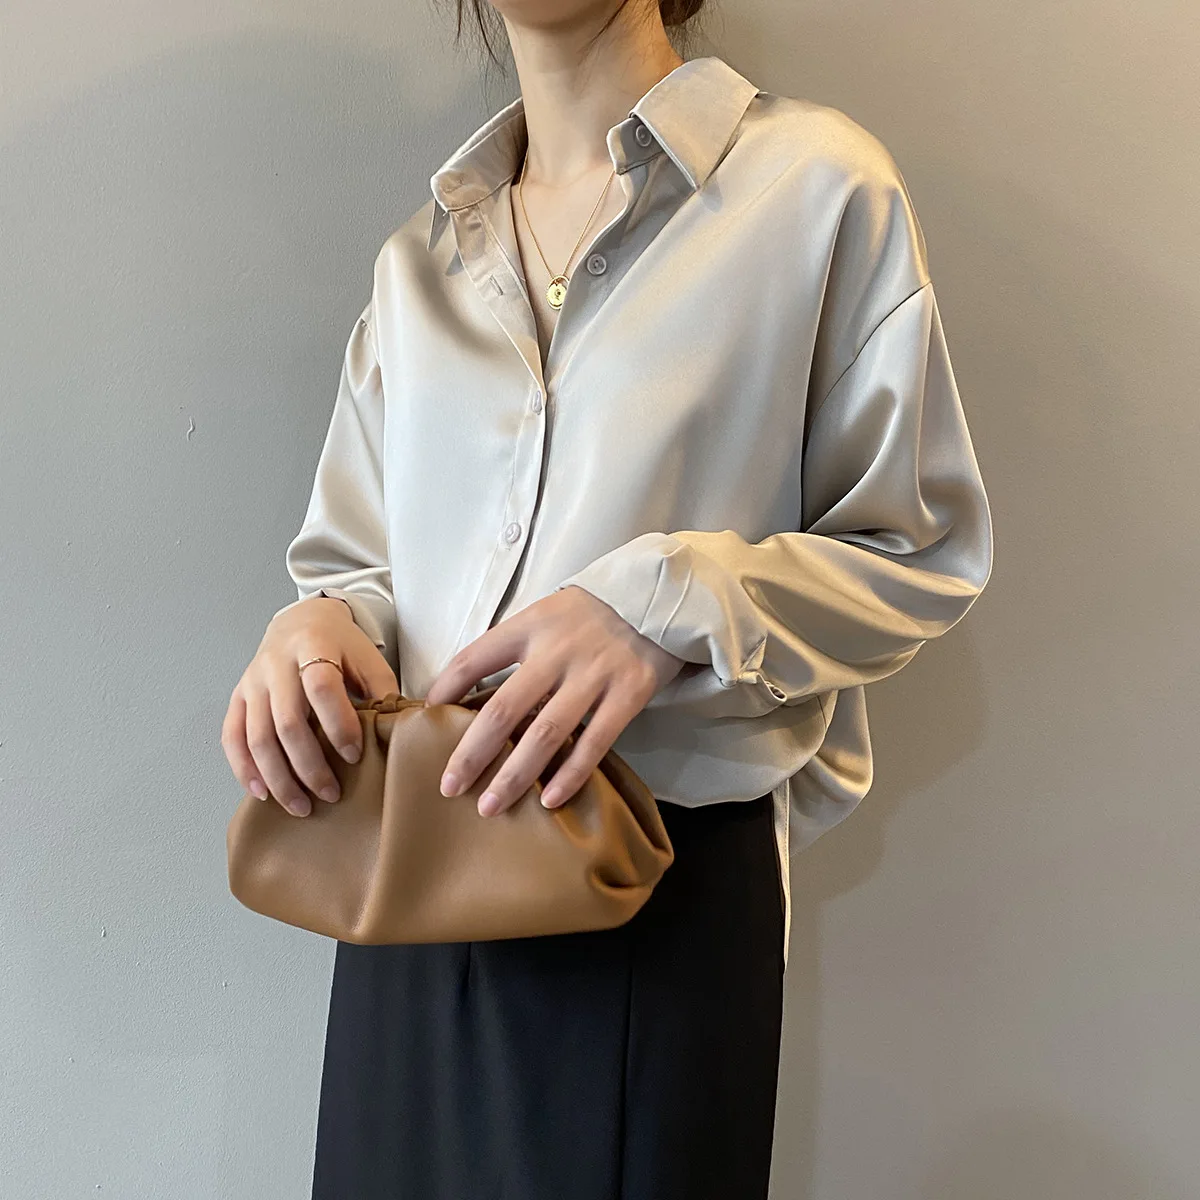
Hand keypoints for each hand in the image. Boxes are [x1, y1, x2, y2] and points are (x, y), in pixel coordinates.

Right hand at [221, 596, 398, 817]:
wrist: (301, 621)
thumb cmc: (341, 646)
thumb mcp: (369, 658)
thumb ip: (382, 691)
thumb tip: (398, 734)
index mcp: (314, 647)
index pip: (321, 688)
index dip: (338, 725)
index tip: (354, 755)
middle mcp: (276, 664)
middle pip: (287, 722)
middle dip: (309, 765)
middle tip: (331, 793)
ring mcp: (252, 682)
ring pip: (257, 737)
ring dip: (278, 778)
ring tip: (301, 806)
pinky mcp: (238, 698)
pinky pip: (232, 738)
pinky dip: (244, 769)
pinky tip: (262, 792)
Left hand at [423, 585, 685, 815]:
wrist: (659, 597)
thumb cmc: (589, 614)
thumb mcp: (544, 615)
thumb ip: (513, 648)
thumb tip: (468, 697)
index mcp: (529, 626)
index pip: (472, 659)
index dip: (444, 692)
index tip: (424, 722)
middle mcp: (557, 650)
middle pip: (503, 709)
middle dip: (471, 753)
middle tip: (449, 787)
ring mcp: (594, 673)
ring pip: (545, 733)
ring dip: (515, 775)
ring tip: (491, 807)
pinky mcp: (629, 693)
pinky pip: (595, 742)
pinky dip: (570, 774)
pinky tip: (549, 800)